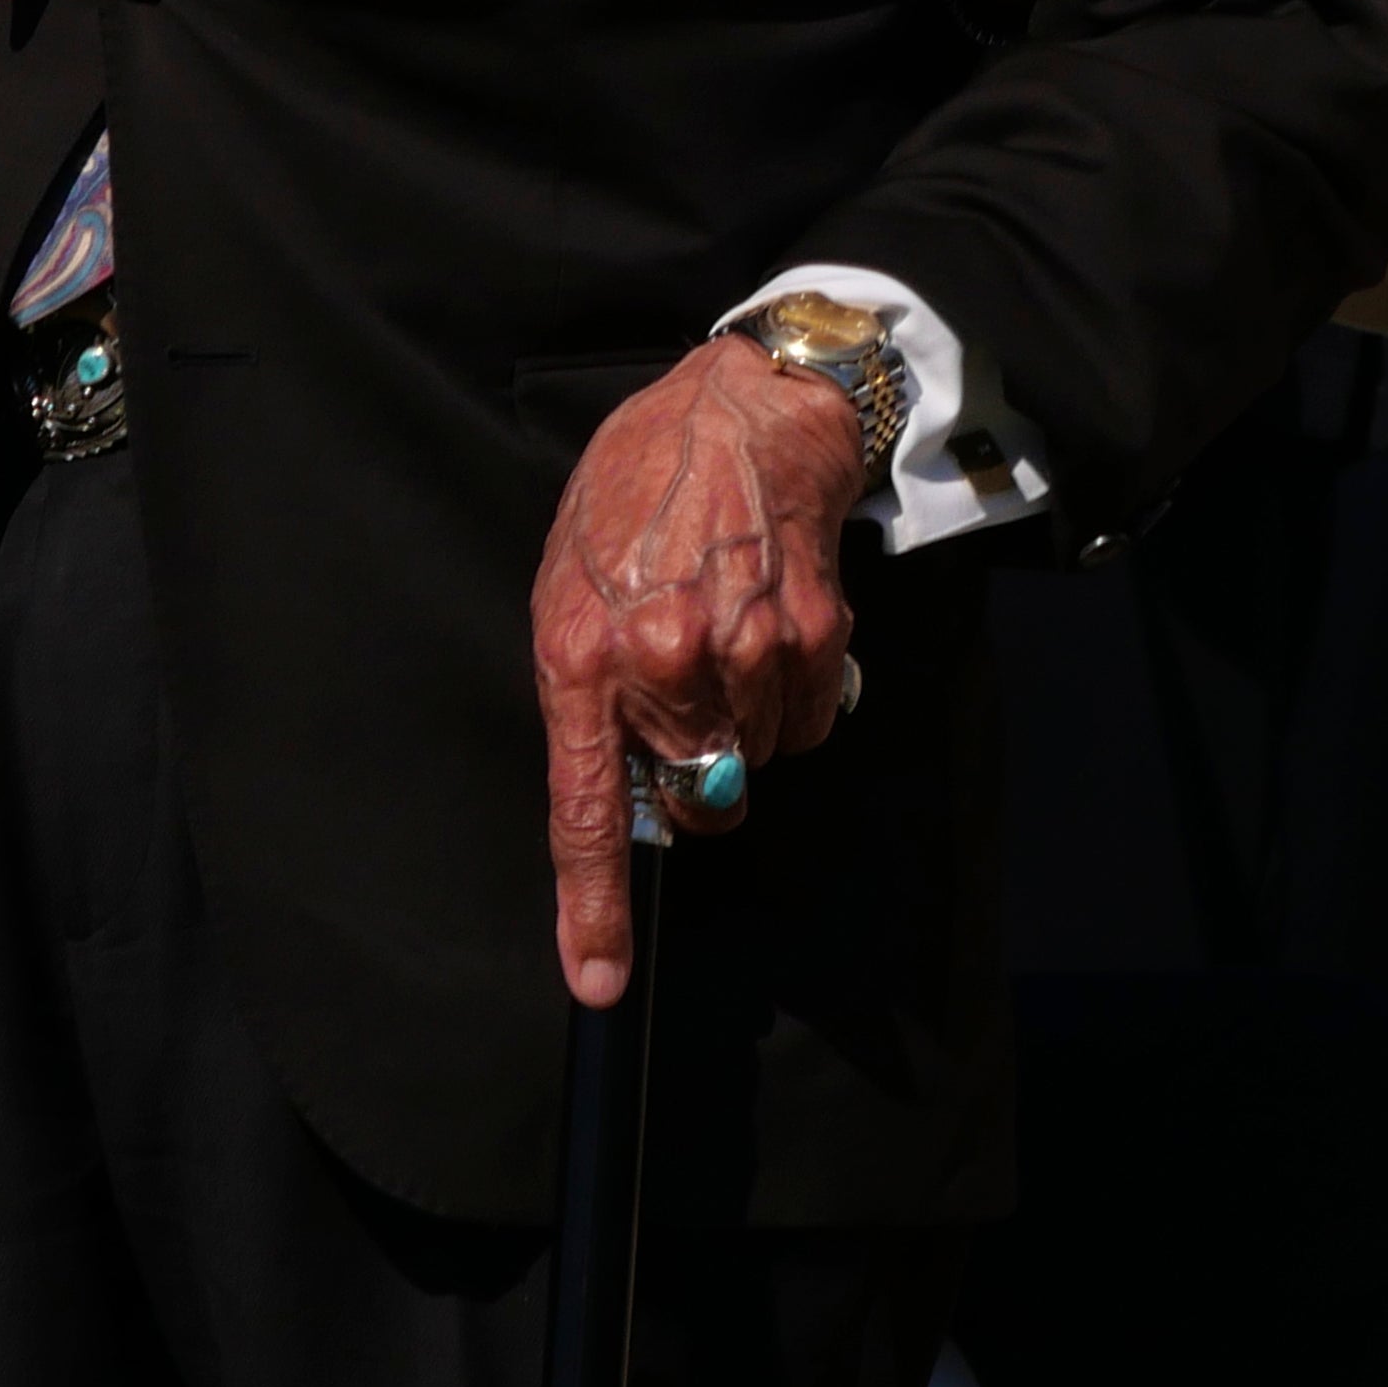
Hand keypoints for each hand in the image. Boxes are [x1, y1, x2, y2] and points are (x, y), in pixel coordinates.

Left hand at [531, 337, 871, 1006]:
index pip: (585, 812)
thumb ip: (584, 690)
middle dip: (692, 776)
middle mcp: (664, 661)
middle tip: (685, 698)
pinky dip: (793, 697)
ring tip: (723, 630)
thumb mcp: (570, 580)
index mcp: (583, 653)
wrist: (742, 405)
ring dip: (743, 723)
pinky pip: (808, 724)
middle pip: (694, 801)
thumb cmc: (640, 489)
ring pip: (754, 763)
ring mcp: (746, 650)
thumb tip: (617, 792)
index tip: (600, 981)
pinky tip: (771, 625)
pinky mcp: (817, 636)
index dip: (594, 908)